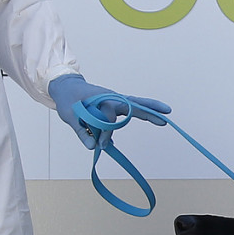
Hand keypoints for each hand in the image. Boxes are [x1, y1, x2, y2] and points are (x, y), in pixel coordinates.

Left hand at [49, 74, 171, 148]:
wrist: (67, 88)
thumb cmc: (68, 101)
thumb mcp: (70, 116)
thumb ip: (82, 132)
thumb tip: (93, 147)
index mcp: (100, 99)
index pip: (109, 119)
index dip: (105, 133)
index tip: (100, 144)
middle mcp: (111, 98)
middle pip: (134, 104)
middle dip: (149, 111)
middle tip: (165, 118)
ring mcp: (116, 100)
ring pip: (137, 104)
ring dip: (152, 110)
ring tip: (166, 116)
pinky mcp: (116, 104)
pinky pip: (133, 107)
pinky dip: (145, 110)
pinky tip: (156, 116)